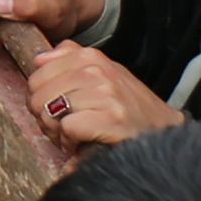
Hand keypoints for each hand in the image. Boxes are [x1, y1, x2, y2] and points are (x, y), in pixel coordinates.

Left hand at [24, 42, 181, 147]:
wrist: (164, 131)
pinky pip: (67, 128)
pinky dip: (69, 142)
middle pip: (38, 95)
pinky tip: (83, 143)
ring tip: (75, 135)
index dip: (41, 96)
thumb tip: (39, 58)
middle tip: (64, 126)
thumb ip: (70, 60)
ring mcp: (105, 93)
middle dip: (45, 116)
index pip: (37, 75)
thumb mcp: (102, 74)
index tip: (57, 108)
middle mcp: (97, 71)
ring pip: (49, 112)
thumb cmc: (127, 107)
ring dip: (57, 131)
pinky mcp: (110, 118)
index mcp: (90, 57)